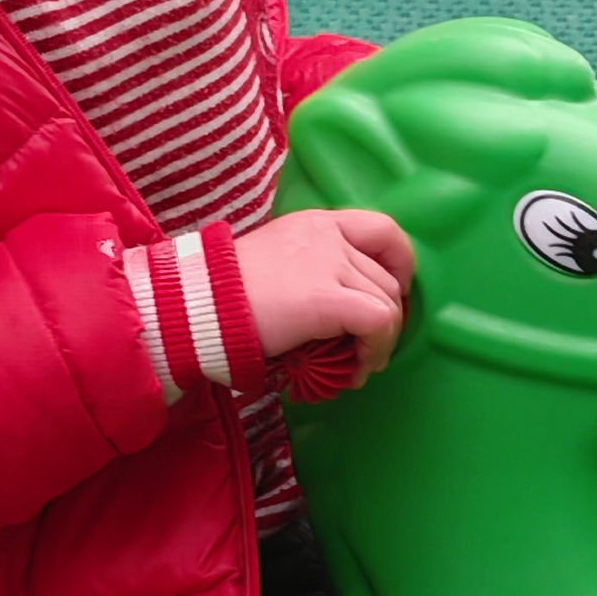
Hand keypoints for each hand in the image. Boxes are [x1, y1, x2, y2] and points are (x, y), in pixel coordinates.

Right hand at [235, 206, 414, 386]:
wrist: (196, 306)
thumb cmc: (225, 296)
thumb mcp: (276, 265)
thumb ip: (313, 271)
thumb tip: (346, 308)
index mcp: (318, 224)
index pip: (384, 230)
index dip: (400, 265)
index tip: (391, 296)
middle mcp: (329, 236)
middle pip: (388, 277)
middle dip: (388, 319)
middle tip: (366, 351)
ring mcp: (330, 264)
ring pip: (388, 304)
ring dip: (380, 344)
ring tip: (355, 368)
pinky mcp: (328, 298)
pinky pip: (379, 323)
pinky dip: (376, 350)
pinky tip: (355, 371)